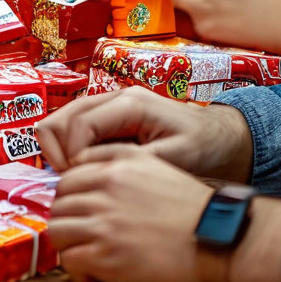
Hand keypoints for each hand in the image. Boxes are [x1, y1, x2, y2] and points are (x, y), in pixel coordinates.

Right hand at [36, 85, 252, 181]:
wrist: (222, 138)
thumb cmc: (205, 147)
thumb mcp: (178, 158)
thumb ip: (137, 161)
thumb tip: (95, 170)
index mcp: (131, 103)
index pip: (79, 125)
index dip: (72, 157)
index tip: (83, 183)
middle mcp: (113, 97)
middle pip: (60, 118)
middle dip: (58, 153)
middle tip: (75, 182)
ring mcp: (107, 105)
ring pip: (60, 121)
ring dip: (59, 151)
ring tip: (79, 178)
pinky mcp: (106, 117)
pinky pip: (72, 129)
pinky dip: (68, 150)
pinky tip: (86, 171)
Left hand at [49, 147, 213, 281]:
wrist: (217, 239)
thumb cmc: (191, 207)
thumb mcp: (153, 164)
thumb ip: (115, 159)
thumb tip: (83, 169)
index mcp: (115, 166)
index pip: (67, 177)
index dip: (69, 197)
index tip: (77, 212)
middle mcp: (104, 189)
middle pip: (59, 203)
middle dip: (67, 220)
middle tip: (80, 236)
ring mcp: (103, 222)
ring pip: (57, 230)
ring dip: (67, 245)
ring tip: (84, 256)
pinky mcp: (107, 255)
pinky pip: (68, 259)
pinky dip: (75, 270)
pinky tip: (91, 276)